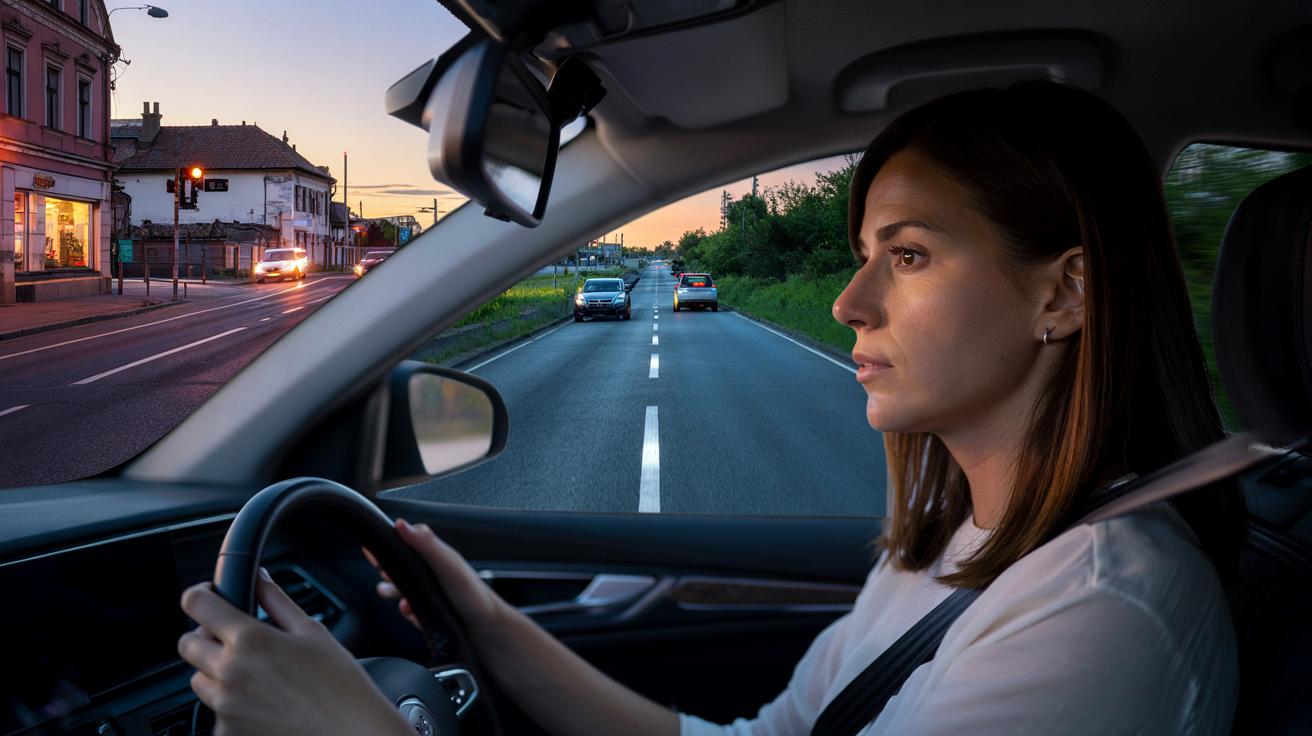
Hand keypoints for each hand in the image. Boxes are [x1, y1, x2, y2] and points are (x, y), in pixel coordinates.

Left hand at [177, 569, 410, 735]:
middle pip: (188, 644)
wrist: (349, 732)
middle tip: (236, 639)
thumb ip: (277, 601)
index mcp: (250, 640)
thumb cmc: (339, 684)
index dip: (202, 594)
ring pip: (198, 678)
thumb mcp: (312, 632)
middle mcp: (229, 672)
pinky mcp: (227, 732)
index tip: (211, 596)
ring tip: (254, 674)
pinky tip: (262, 701)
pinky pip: (215, 710)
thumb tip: (259, 579)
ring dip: (215, 670)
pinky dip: (231, 703)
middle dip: (206, 636)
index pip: (196, 603)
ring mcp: (224, 706)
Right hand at [365, 518, 506, 648]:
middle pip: (403, 566)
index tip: (373, 545)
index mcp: (438, 557)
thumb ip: (426, 544)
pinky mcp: (432, 615)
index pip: (409, 542)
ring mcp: (433, 594)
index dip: (390, 542)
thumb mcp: (447, 565)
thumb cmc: (473, 596)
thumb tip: (402, 524)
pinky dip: (407, 611)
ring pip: (404, 589)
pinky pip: (412, 611)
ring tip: (385, 590)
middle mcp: (435, 574)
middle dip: (387, 567)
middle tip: (378, 566)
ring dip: (393, 591)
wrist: (486, 634)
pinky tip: (408, 611)